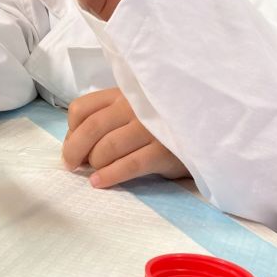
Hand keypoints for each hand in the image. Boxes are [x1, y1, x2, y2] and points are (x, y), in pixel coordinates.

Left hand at [63, 88, 188, 186]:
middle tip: (72, 166)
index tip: (72, 146)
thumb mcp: (133, 109)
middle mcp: (133, 106)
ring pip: (107, 148)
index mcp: (122, 94)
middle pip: (90, 129)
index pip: (81, 108)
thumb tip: (73, 144)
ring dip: (94, 164)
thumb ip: (106, 118)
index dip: (70, 131)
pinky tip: (99, 182)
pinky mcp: (164, 150)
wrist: (206, 129)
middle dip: (74, 151)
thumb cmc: (160, 122)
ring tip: (94, 173)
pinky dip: (109, 176)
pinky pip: (128, 165)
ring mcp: (149, 127)